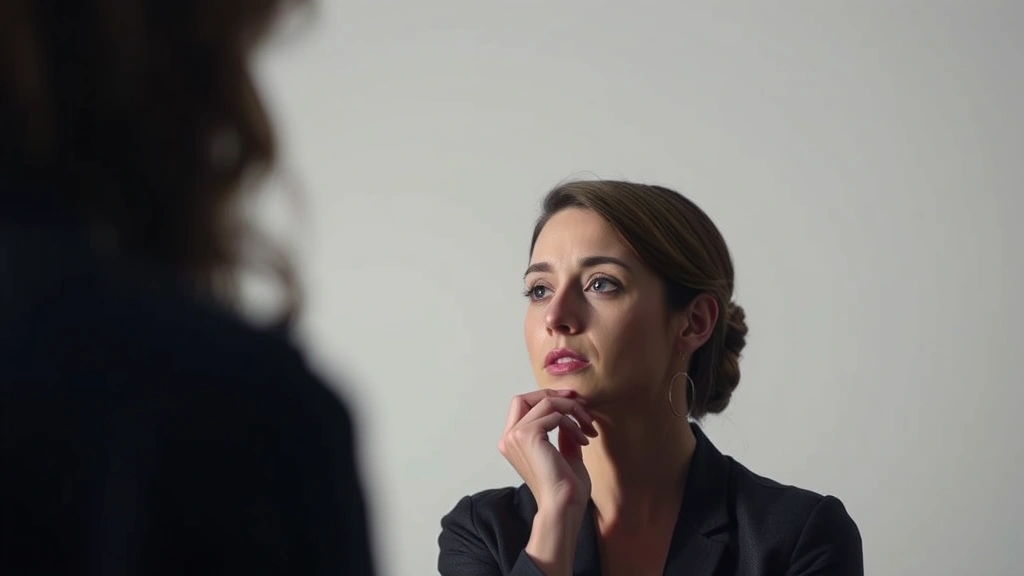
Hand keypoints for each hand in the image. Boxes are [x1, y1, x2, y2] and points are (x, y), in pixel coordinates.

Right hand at [497, 389, 598, 512]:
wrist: (564, 506)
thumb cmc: (565, 488)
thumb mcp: (566, 453)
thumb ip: (563, 433)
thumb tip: (569, 415)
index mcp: (512, 442)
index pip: (522, 405)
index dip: (547, 398)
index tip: (574, 402)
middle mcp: (509, 437)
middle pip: (526, 397)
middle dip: (555, 396)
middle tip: (581, 404)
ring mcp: (515, 436)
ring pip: (545, 402)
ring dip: (572, 410)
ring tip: (587, 428)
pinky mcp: (527, 435)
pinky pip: (555, 415)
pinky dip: (573, 423)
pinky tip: (583, 440)